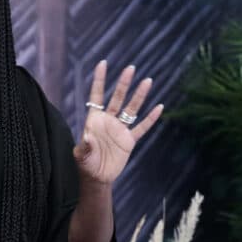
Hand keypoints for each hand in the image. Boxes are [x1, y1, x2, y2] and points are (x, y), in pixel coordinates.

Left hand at [74, 60, 162, 185]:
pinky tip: (159, 107)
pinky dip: (151, 118)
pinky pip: (142, 127)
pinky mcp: (129, 140)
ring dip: (139, 96)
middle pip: (117, 98)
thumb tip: (87, 137)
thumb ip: (84, 146)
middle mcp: (108, 121)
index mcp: (94, 120)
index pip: (97, 95)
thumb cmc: (85, 164)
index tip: (103, 63)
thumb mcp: (81, 156)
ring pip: (131, 109)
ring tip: (147, 81)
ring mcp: (120, 129)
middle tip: (131, 68)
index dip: (99, 80)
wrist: (97, 177)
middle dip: (124, 83)